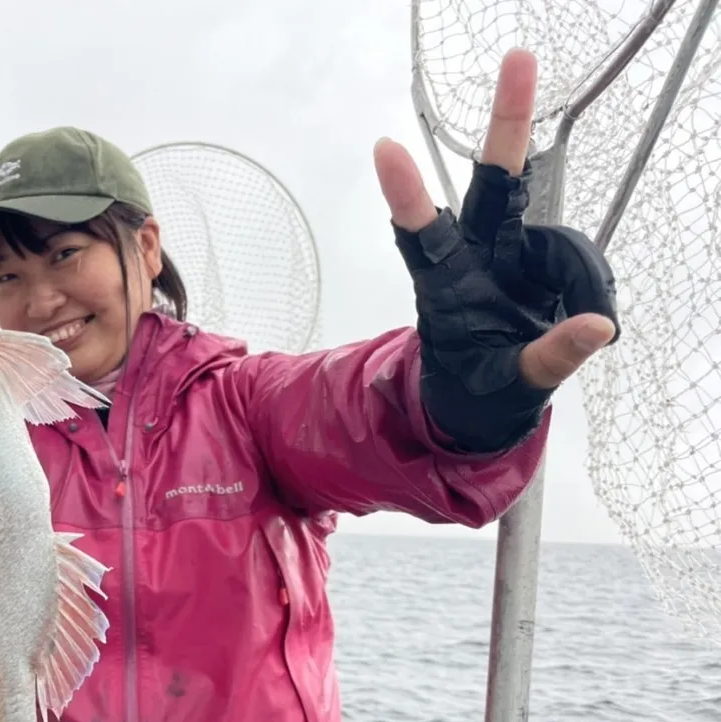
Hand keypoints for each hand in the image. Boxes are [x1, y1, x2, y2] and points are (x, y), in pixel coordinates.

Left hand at [374, 48, 617, 391]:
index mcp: (446, 288)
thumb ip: (550, 359)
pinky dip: (588, 291)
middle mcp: (477, 256)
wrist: (483, 401)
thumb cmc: (480, 389)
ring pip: (555, 237)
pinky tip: (582, 322)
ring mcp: (511, 252)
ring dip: (576, 281)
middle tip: (518, 58)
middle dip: (507, 120)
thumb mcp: (509, 386)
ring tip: (577, 332)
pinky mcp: (540, 258)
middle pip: (494, 182)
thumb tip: (598, 328)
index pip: (420, 235)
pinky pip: (576, 262)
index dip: (407, 194)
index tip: (385, 149)